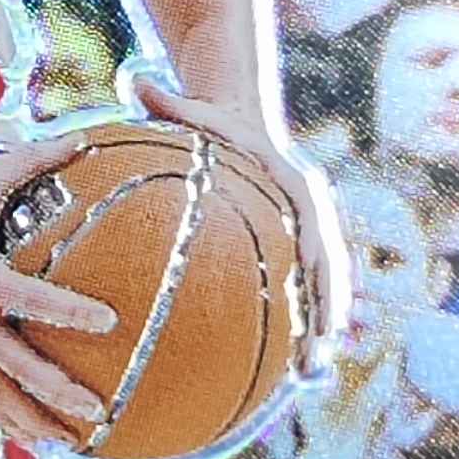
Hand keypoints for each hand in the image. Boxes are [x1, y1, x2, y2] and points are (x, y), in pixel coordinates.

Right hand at [0, 135, 119, 450]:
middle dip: (57, 391)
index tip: (109, 321)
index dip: (69, 311)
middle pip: (16, 367)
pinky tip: (31, 442)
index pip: (30, 300)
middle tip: (96, 409)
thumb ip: (36, 161)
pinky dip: (4, 420)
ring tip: (69, 444)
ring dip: (32, 421)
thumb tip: (87, 137)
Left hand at [117, 72, 337, 375]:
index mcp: (292, 185)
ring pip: (318, 291)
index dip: (320, 261)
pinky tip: (276, 371)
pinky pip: (292, 295)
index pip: (313, 224)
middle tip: (319, 359)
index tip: (322, 294)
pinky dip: (291, 328)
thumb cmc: (208, 121)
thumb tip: (130, 78)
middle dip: (327, 315)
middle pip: (326, 270)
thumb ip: (162, 100)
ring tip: (308, 379)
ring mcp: (301, 237)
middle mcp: (306, 215)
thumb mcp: (189, 109)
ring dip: (316, 333)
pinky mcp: (286, 253)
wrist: (238, 119)